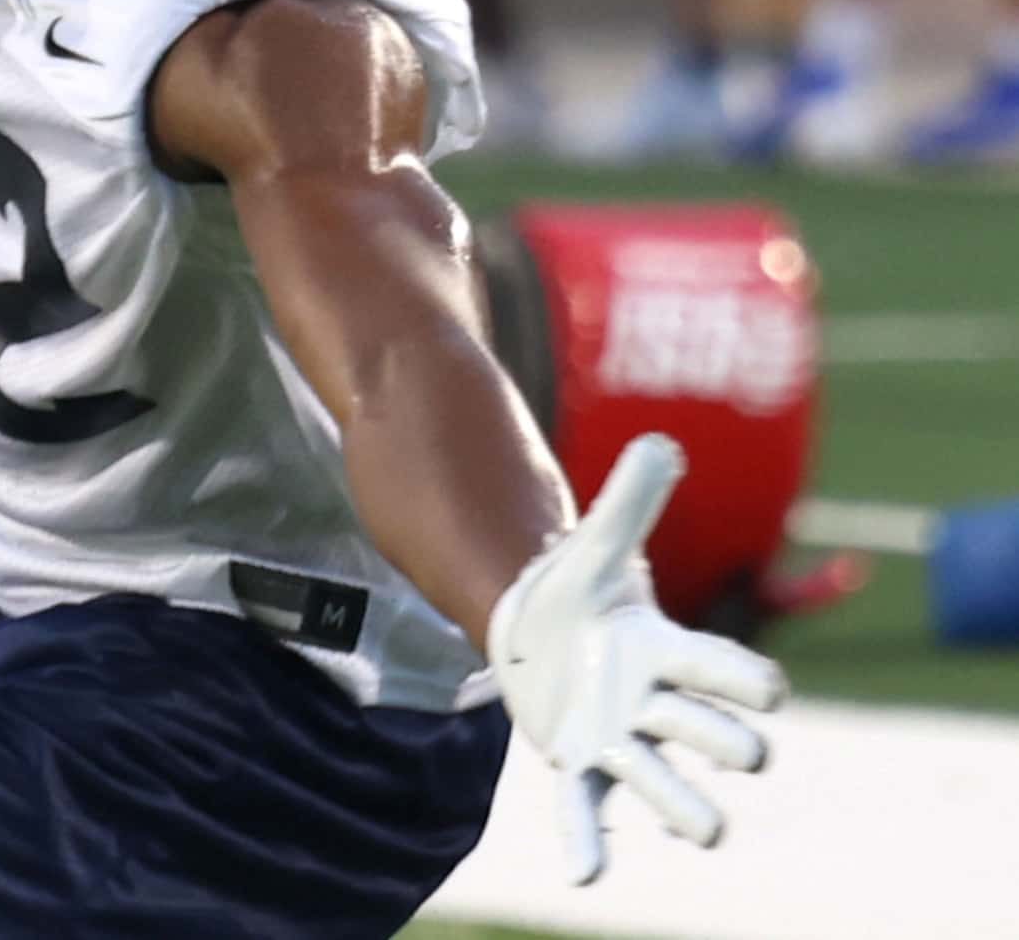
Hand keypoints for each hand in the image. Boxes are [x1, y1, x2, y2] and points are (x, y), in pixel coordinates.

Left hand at [488, 434, 786, 885]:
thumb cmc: (580, 590)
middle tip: (747, 751)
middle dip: (732, 744)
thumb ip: (630, 499)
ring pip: (665, 788)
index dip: (749, 682)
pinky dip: (588, 843)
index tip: (771, 694)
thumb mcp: (598, 544)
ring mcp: (621, 742)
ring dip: (687, 810)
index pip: (726, 670)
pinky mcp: (578, 766)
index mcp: (669, 653)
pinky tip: (585, 871)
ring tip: (707, 832)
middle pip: (713, 736)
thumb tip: (662, 442)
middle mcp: (657, 707)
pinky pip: (586, 812)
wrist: (540, 631)